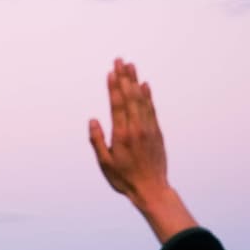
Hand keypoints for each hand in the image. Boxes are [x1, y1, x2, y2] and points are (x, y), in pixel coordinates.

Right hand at [88, 58, 197, 242]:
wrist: (151, 188)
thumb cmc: (124, 178)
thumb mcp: (104, 163)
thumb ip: (97, 140)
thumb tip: (93, 119)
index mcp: (122, 135)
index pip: (117, 105)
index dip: (114, 87)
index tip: (111, 72)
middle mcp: (137, 128)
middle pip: (130, 97)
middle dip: (124, 77)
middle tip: (121, 60)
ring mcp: (149, 128)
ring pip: (141, 99)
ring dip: (135, 82)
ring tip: (131, 66)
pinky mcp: (157, 132)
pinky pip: (151, 109)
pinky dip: (148, 95)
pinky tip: (144, 85)